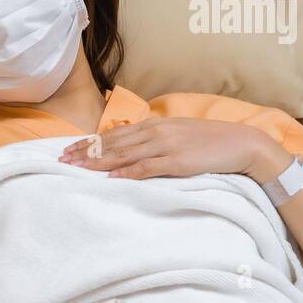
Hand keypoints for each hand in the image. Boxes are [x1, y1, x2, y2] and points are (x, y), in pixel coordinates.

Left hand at [58, 116, 292, 183]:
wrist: (241, 143)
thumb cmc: (208, 141)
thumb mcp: (176, 134)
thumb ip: (153, 138)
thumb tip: (129, 147)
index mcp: (154, 125)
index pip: (113, 134)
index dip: (89, 142)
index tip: (68, 149)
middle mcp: (156, 132)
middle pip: (112, 144)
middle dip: (85, 152)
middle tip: (62, 160)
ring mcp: (166, 146)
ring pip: (124, 155)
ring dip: (98, 162)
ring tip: (77, 169)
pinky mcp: (178, 162)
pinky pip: (147, 168)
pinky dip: (127, 173)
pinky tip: (111, 178)